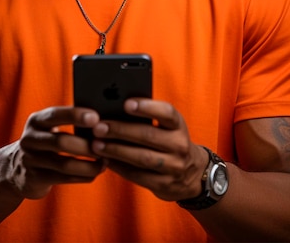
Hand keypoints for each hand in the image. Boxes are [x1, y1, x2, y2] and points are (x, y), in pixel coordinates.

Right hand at [9, 106, 106, 199]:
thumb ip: (67, 121)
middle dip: (86, 145)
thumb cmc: (45, 142)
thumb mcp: (48, 127)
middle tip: (105, 146)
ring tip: (104, 162)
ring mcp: (30, 160)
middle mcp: (30, 139)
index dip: (76, 115)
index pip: (55, 114)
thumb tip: (101, 118)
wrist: (16, 168)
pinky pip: (64, 178)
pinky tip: (95, 173)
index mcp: (36, 120)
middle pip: (61, 141)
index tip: (96, 118)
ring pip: (65, 164)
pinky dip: (83, 176)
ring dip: (89, 165)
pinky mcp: (34, 179)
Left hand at [89, 98, 206, 200]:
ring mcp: (174, 167)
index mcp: (179, 125)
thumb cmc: (170, 141)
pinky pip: (138, 176)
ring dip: (116, 150)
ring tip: (96, 144)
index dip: (147, 107)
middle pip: (148, 136)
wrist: (193, 174)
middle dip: (121, 130)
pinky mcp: (164, 185)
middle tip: (99, 127)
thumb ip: (149, 118)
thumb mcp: (168, 127)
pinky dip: (119, 167)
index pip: (167, 113)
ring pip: (141, 158)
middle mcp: (179, 145)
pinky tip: (105, 159)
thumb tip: (114, 108)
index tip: (126, 103)